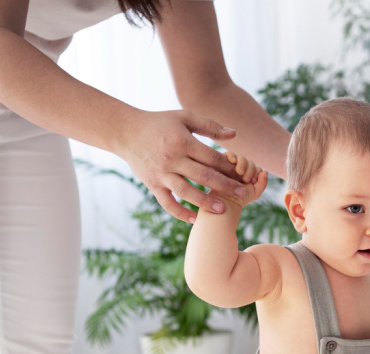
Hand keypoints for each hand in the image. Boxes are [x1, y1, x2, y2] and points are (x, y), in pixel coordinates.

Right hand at [120, 109, 248, 222]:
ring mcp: (161, 174)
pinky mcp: (152, 185)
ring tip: (222, 209)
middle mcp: (172, 159)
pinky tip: (194, 219)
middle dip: (224, 186)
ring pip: (186, 192)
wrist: (127, 132)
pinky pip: (167, 203)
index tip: (242, 174)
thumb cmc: (160, 123)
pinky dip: (180, 213)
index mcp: (183, 142)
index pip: (211, 157)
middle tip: (242, 194)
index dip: (228, 167)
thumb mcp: (185, 117)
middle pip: (203, 176)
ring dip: (204, 202)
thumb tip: (234, 135)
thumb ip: (210, 125)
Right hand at [216, 151, 267, 208]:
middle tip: (246, 179)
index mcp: (249, 175)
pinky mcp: (222, 163)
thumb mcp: (254, 193)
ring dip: (242, 163)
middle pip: (249, 161)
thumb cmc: (238, 199)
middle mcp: (241, 169)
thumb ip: (262, 183)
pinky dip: (232, 155)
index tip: (252, 182)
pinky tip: (233, 161)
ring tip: (239, 172)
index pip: (256, 168)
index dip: (256, 173)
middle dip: (250, 169)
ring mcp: (232, 166)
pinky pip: (228, 154)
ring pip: (240, 157)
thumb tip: (266, 171)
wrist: (224, 202)